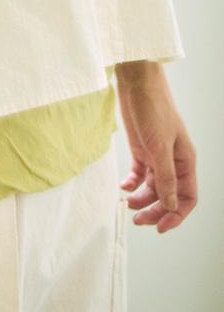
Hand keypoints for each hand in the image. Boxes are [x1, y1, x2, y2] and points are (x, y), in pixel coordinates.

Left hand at [116, 61, 197, 232]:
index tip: (160, 227)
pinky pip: (139, 173)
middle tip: (137, 220)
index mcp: (185, 161)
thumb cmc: (154, 109)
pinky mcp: (140, 148)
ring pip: (152, 187)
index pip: (187, 197)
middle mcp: (172, 161)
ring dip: (141, 198)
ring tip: (126, 203)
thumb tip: (170, 205)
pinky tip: (123, 186)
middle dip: (155, 210)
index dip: (176, 215)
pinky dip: (131, 182)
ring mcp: (156, 155)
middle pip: (168, 195)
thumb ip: (165, 177)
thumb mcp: (160, 146)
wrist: (137, 83)